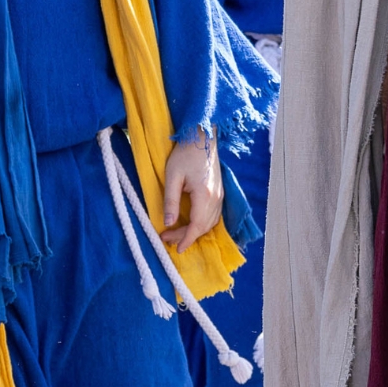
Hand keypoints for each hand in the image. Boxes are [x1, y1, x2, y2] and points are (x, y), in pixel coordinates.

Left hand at [161, 131, 222, 252]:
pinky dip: (203, 223)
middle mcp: (216, 198)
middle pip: (204, 226)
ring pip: (211, 222)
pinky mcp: (220, 191)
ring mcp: (220, 195)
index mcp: (205, 195)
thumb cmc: (185, 154)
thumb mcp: (172, 177)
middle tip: (167, 237)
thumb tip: (168, 223)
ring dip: (195, 230)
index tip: (176, 249)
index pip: (197, 226)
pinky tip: (191, 222)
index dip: (186, 239)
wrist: (202, 137)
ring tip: (177, 232)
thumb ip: (170, 202)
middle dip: (186, 236)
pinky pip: (214, 215)